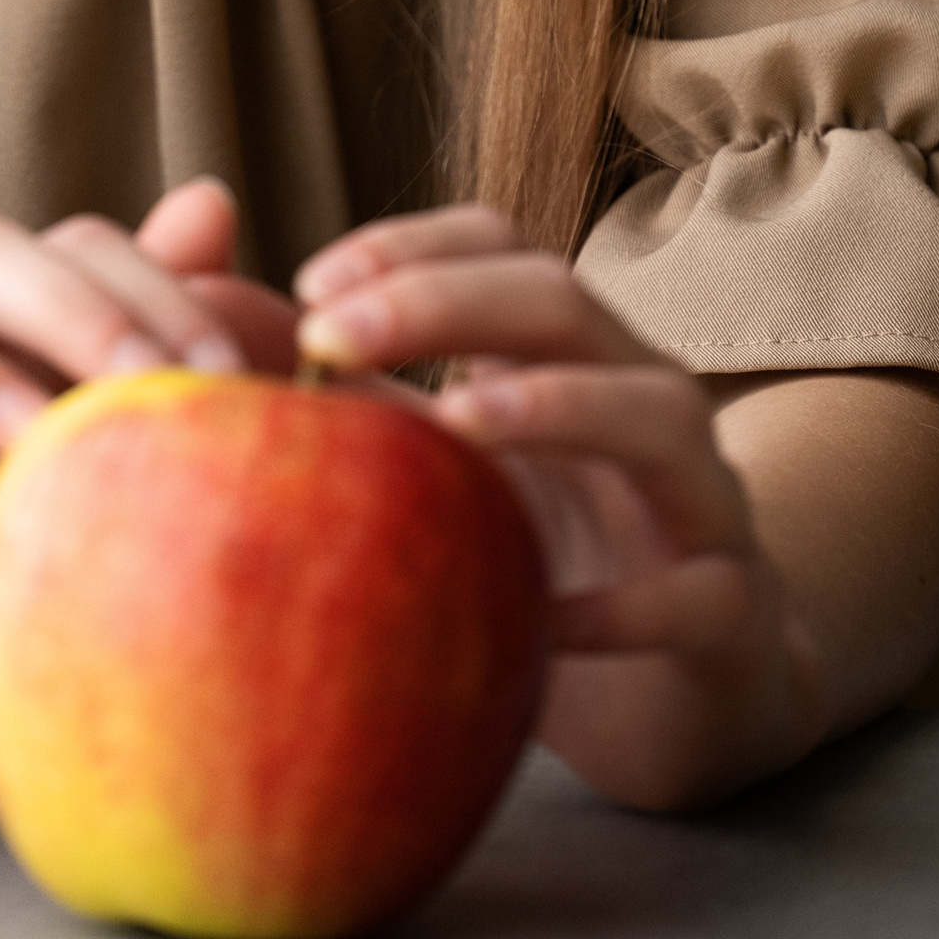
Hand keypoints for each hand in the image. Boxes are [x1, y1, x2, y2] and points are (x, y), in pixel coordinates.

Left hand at [293, 205, 828, 810]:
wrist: (697, 693)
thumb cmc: (546, 565)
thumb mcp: (445, 476)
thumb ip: (351, 400)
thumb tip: (202, 329)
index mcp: (565, 354)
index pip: (500, 247)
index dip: (411, 245)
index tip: (306, 283)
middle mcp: (641, 396)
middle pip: (560, 300)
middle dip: (443, 299)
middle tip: (327, 333)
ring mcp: (702, 495)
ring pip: (651, 411)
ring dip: (551, 406)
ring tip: (451, 424)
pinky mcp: (736, 606)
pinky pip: (699, 591)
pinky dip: (627, 605)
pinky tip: (551, 623)